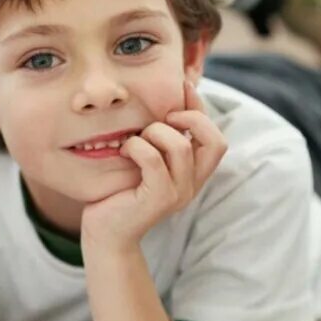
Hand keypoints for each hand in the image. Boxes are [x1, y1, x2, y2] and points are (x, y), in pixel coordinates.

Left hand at [81, 82, 226, 252]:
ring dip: (155, 132)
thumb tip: (164, 98)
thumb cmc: (120, 191)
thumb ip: (158, 137)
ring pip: (181, 147)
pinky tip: (124, 151)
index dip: (200, 108)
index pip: (215, 136)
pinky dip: (137, 147)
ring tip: (134, 139)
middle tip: (163, 117)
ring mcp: (178, 194)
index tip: (180, 87)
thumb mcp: (144, 158)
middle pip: (215, 141)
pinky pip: (153, 160)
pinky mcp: (158, 199)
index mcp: (193, 173)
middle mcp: (192, 184)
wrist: (105, 232)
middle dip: (191, 117)